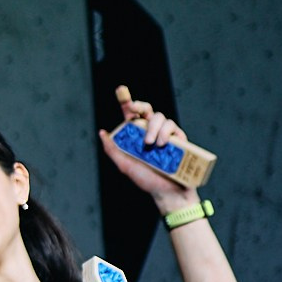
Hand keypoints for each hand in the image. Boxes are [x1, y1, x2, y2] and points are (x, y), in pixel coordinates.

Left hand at [98, 88, 197, 204]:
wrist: (167, 192)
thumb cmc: (146, 180)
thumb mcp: (125, 165)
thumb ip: (113, 149)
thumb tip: (102, 132)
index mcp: (136, 135)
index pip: (130, 114)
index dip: (126, 100)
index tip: (121, 90)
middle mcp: (150, 131)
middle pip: (146, 109)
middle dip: (139, 105)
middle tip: (133, 109)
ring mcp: (165, 134)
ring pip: (159, 117)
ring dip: (153, 127)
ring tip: (151, 144)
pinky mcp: (179, 138)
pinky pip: (172, 125)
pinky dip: (166, 132)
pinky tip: (162, 143)